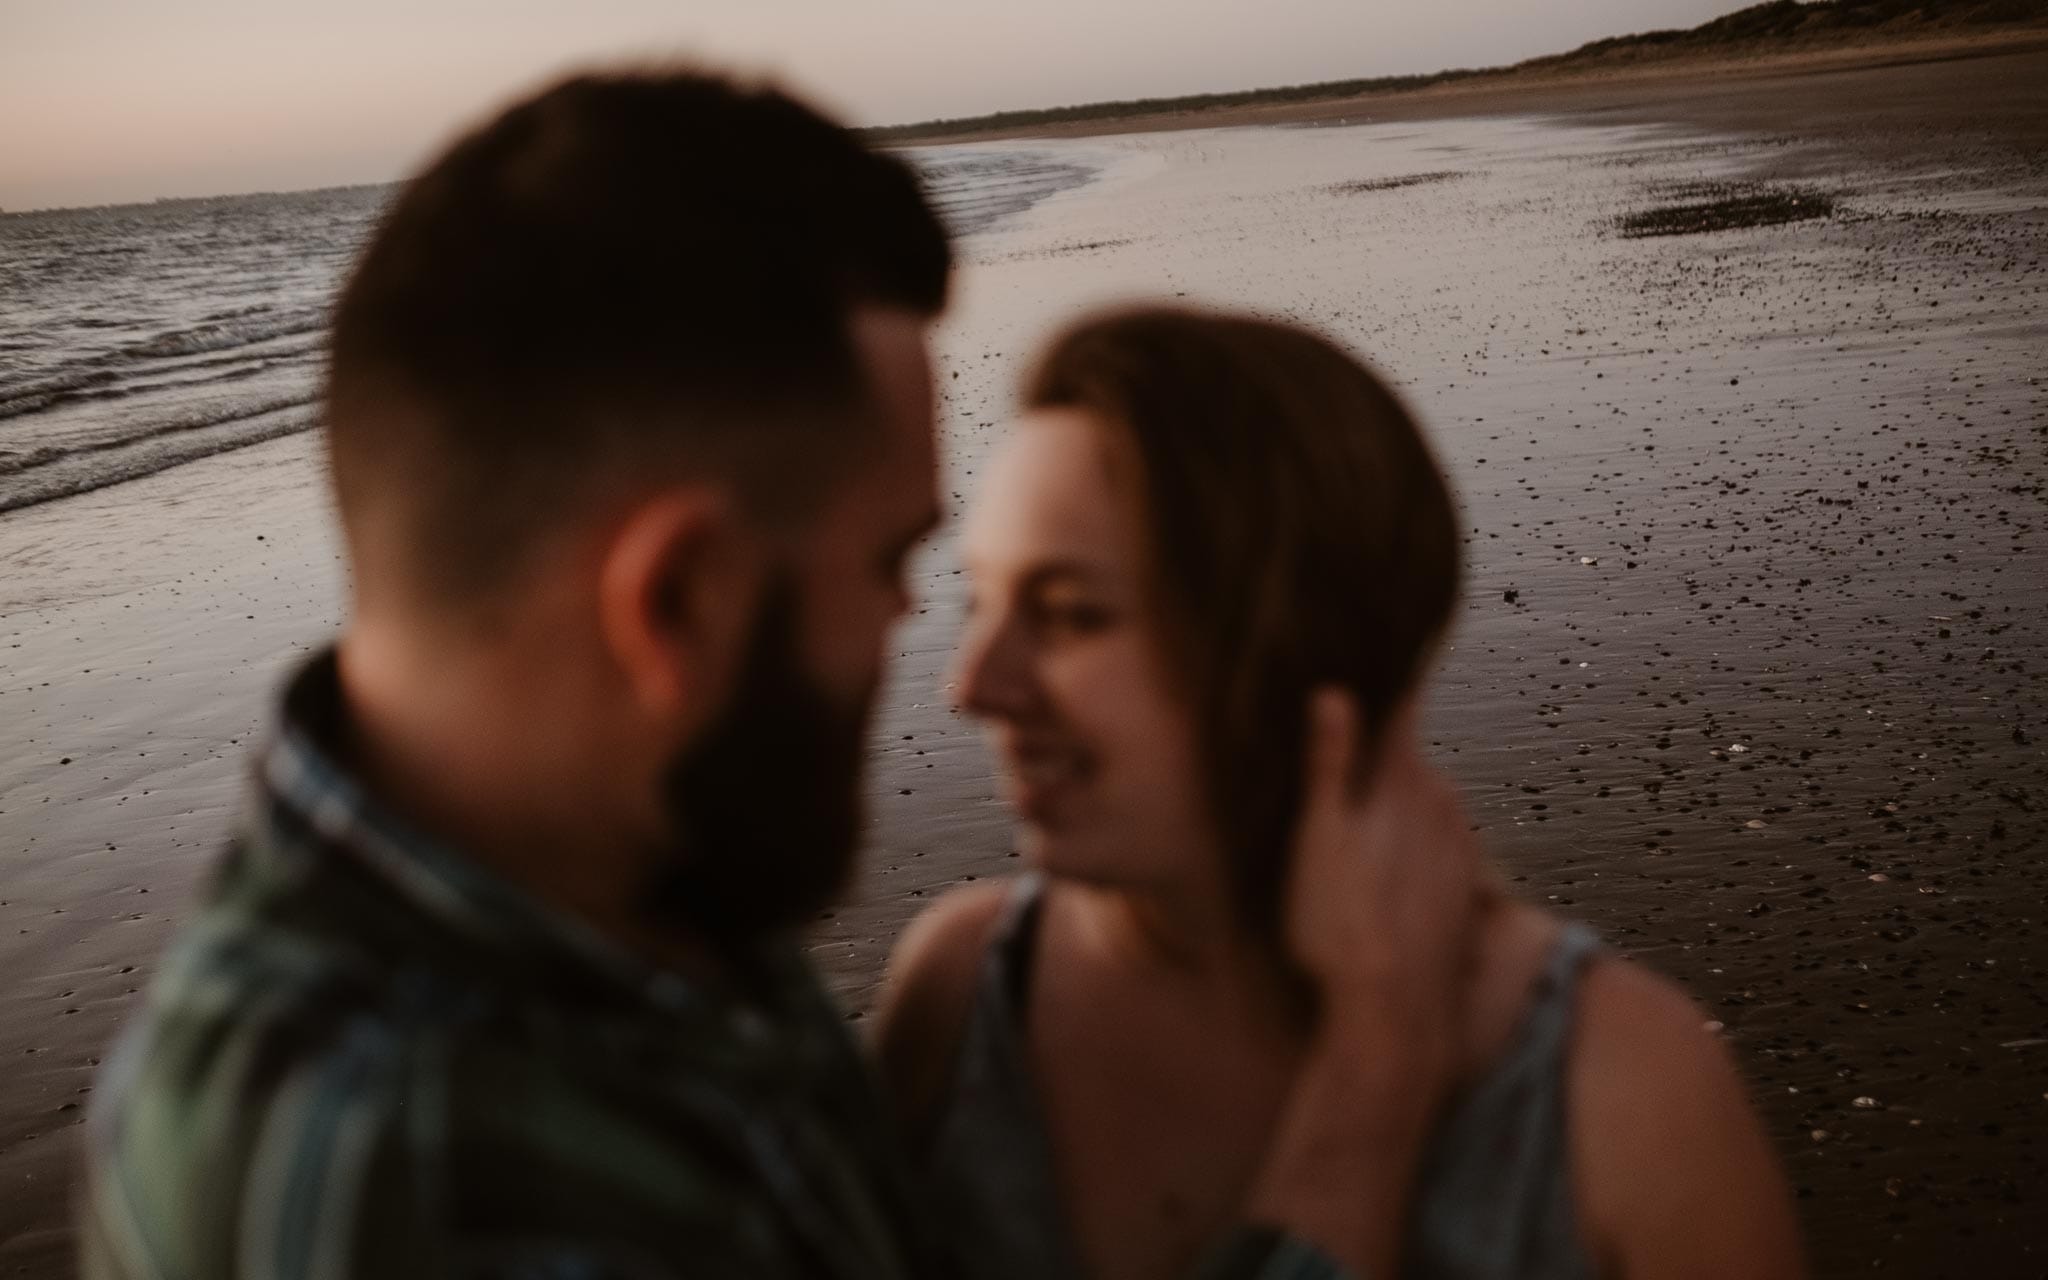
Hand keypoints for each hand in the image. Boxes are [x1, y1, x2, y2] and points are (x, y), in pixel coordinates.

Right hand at [1285, 689, 1484, 1067]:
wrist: (1396, 1018)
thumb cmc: (1341, 926)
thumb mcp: (1317, 839)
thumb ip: (1330, 764)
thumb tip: (1335, 690)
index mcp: (1406, 781)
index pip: (1402, 709)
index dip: (1391, 675)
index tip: (1382, 642)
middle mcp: (1445, 804)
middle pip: (1410, 757)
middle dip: (1382, 748)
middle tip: (1343, 739)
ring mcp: (1461, 849)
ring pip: (1425, 805)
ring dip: (1396, 803)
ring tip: (1354, 819)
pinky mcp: (1463, 890)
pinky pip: (1435, 847)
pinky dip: (1412, 845)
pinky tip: (1381, 873)